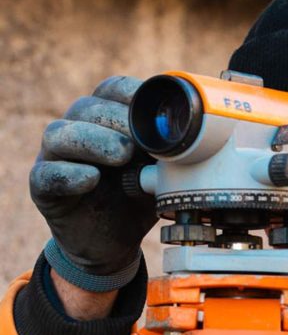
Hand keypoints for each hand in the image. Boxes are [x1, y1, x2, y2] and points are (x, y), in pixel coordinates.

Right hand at [30, 75, 156, 291]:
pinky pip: (46, 174)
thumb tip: (199, 140)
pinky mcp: (43, 187)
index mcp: (105, 120)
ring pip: (60, 134)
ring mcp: (55, 158)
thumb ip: (171, 155)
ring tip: (122, 155)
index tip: (153, 106)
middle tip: (140, 139)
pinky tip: (91, 178)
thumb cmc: (136, 199)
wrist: (113, 244)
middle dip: (116, 119)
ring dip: (93, 141)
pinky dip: (68, 174)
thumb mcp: (161, 175)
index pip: (111, 90)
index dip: (130, 93)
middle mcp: (76, 130)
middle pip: (86, 108)